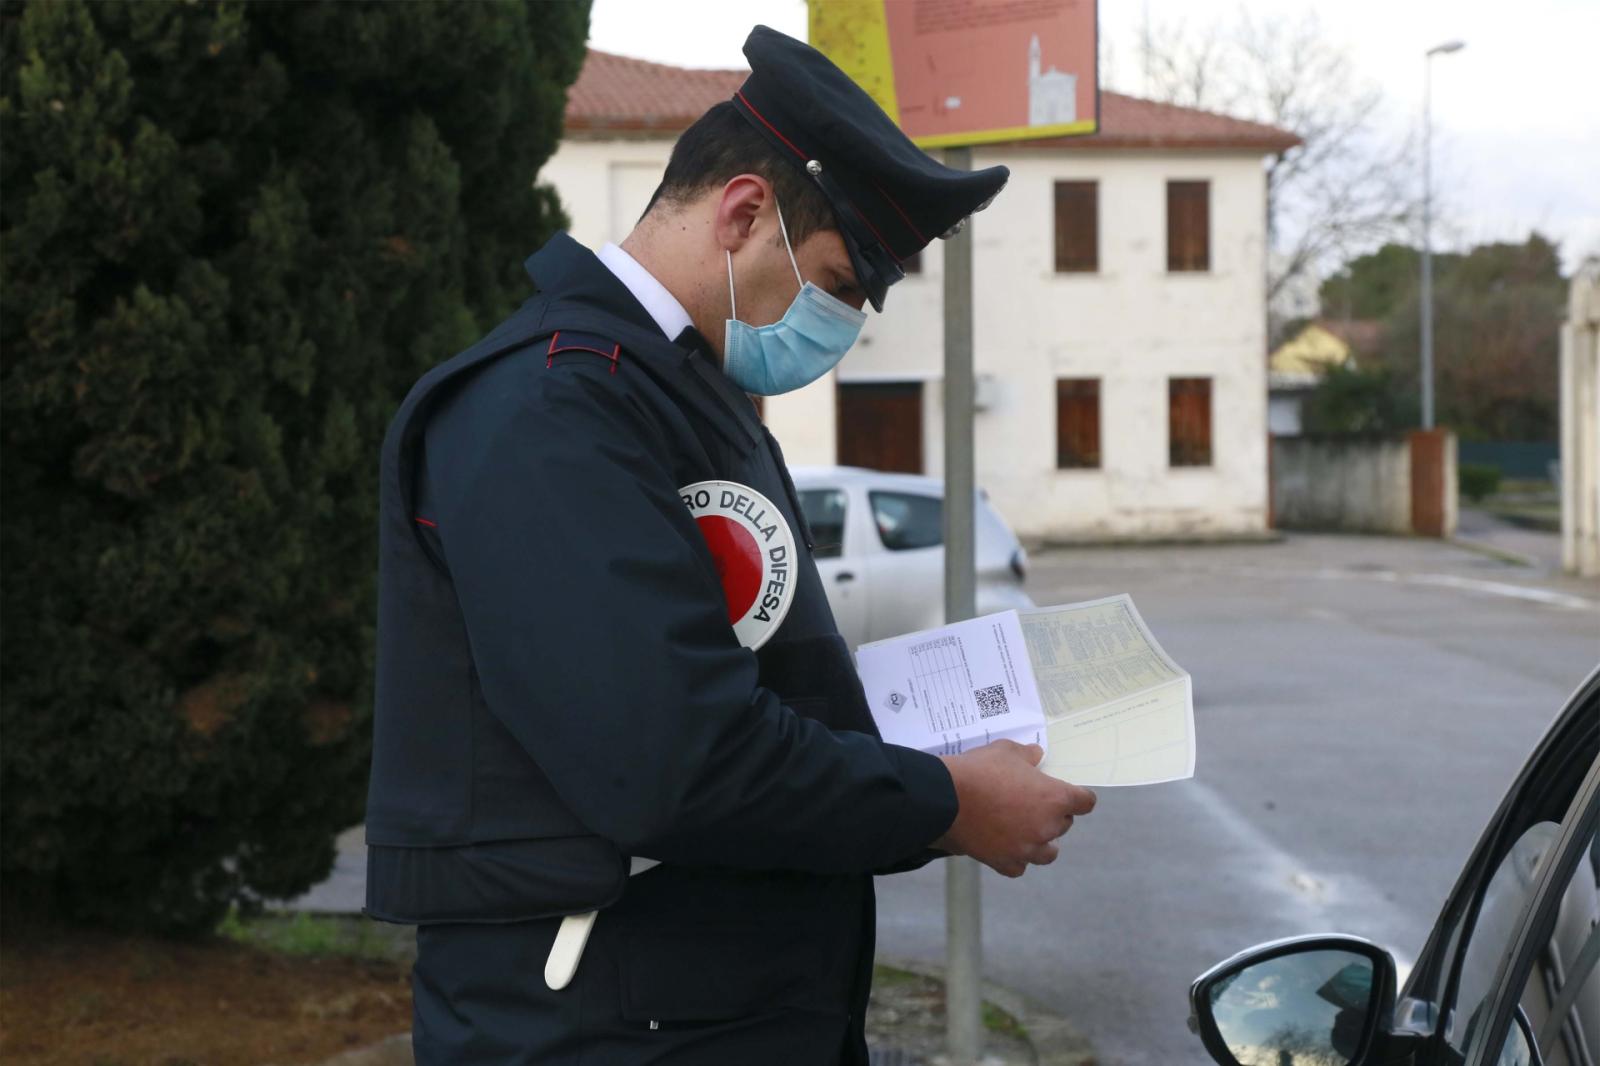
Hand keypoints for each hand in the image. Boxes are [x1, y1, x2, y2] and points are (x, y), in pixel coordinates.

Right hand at [933, 740, 1095, 877]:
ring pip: (1048, 852)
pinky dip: (1016, 858)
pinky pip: (1020, 866)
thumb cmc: (979, 770)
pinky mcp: (1004, 862)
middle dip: (1053, 814)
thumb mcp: (1006, 751)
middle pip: (1065, 825)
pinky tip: (1007, 847)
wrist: (945, 798)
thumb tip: (1036, 756)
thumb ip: (1027, 755)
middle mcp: (1047, 827)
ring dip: (1042, 841)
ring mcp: (1026, 848)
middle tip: (1034, 803)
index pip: (1085, 802)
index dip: (1079, 797)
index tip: (1072, 794)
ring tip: (1027, 831)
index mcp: (1055, 798)